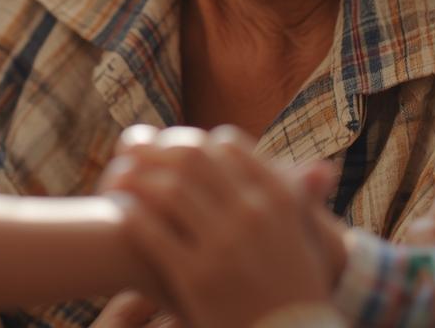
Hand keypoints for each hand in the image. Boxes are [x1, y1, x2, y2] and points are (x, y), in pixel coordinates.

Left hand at [105, 125, 336, 327]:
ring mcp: (224, 245)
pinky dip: (128, 212)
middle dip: (155, 148)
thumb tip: (319, 166)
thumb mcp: (308, 242)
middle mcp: (253, 214)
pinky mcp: (196, 277)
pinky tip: (118, 208)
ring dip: (134, 175)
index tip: (169, 146)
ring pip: (167, 189)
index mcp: (280, 198)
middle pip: (192, 157)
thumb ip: (303, 200)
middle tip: (130, 149)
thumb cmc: (297, 294)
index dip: (192, 139)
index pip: (226, 144)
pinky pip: (151, 230)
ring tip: (114, 175)